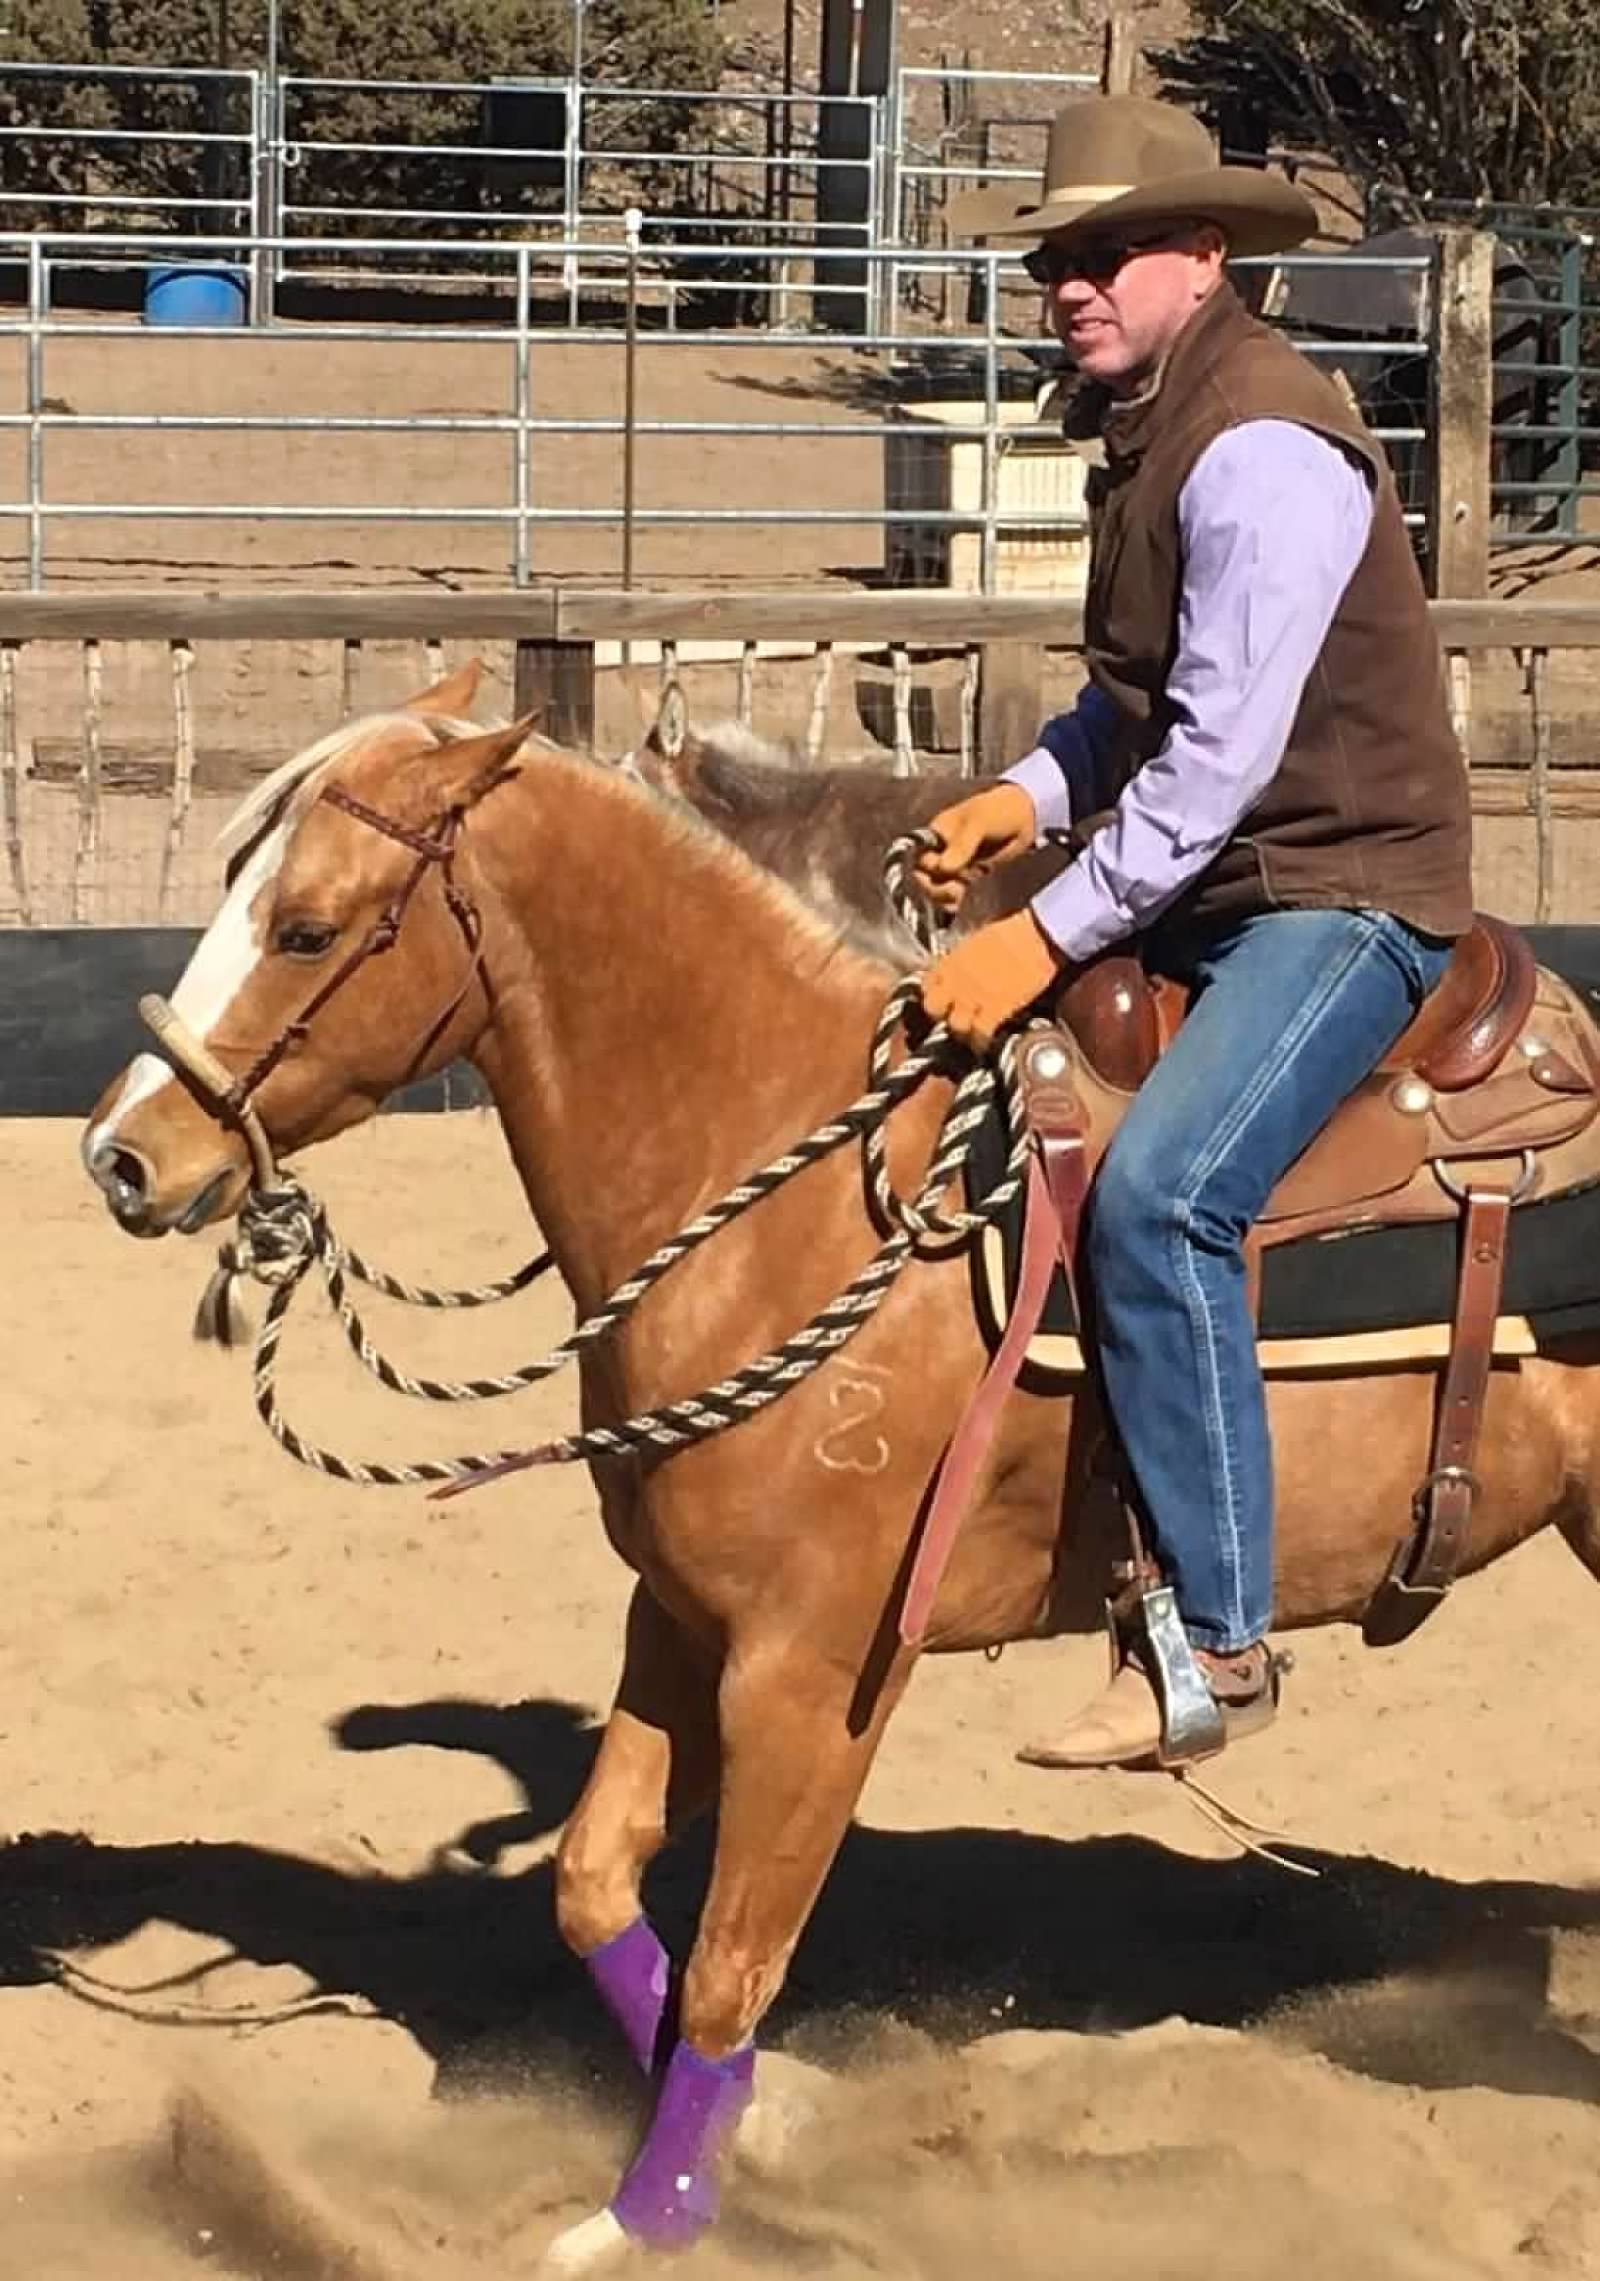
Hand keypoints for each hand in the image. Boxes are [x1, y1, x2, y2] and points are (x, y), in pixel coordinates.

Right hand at [914, 782, 1037, 914]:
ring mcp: (954, 866)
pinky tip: (959, 904)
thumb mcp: (978, 823)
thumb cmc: (997, 812)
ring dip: (943, 896)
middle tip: (953, 890)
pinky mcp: (967, 878)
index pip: (920, 857)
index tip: (943, 870)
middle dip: (934, 887)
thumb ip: (961, 846)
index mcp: (936, 834)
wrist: (1024, 818)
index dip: (928, 868)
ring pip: (936, 888)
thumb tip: (943, 869)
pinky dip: (953, 902)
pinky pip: (952, 894)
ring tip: (959, 895)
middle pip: (923, 876)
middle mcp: (940, 851)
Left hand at [919, 910, 1066, 1050]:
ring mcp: (973, 998)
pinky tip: (985, 1043)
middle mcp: (956, 981)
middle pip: (932, 1008)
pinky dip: (982, 1041)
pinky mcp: (995, 1011)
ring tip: (970, 1033)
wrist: (1034, 938)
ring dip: (962, 1030)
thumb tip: (964, 967)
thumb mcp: (978, 940)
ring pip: (954, 1026)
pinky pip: (981, 1034)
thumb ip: (964, 958)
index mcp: (952, 961)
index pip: (927, 984)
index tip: (940, 997)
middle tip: (951, 1016)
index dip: (933, 993)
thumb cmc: (1013, 932)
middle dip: (940, 1014)